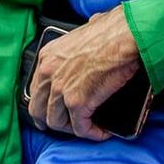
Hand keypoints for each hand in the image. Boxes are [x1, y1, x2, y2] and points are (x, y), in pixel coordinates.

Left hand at [25, 7, 140, 140]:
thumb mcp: (85, 31)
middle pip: (39, 110)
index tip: (51, 111)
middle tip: (66, 126)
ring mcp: (61, 89)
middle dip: (52, 121)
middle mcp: (49, 73)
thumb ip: (81, 41)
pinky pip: (80, 128)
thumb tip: (91, 34)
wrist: (127, 36)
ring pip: (57, 123)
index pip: (36, 89)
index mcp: (48, 56)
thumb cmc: (114, 30)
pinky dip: (92, 133)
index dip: (44, 104)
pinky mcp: (78, 102)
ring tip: (88, 128)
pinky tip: (102, 132)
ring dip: (73, 128)